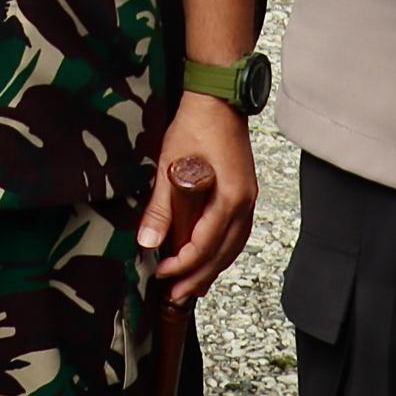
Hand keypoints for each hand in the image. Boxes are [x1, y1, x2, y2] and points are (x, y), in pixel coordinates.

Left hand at [138, 94, 257, 301]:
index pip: (206, 245)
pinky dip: (221, 252)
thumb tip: (148, 243)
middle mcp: (244, 203)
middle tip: (176, 295)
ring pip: (233, 247)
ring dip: (212, 268)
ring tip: (192, 286)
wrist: (217, 99)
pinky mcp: (243, 194)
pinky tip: (209, 259)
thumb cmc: (194, 126)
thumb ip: (161, 208)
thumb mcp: (171, 166)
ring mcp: (247, 199)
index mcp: (230, 198)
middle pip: (223, 253)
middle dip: (198, 276)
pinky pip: (236, 234)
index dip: (183, 265)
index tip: (162, 274)